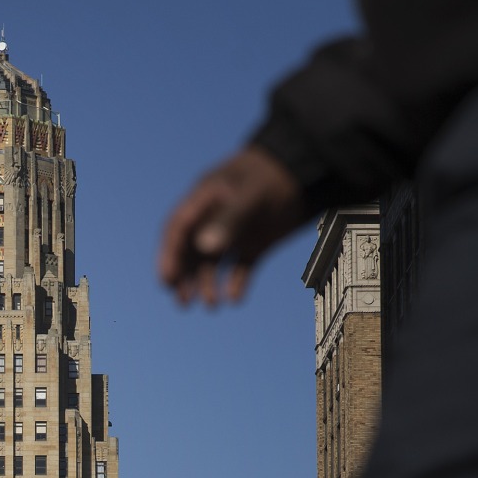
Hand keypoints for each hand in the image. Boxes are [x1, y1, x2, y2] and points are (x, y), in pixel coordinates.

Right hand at [158, 146, 307, 306]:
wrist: (309, 171)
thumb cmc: (276, 174)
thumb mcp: (251, 195)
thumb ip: (229, 220)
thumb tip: (205, 248)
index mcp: (207, 199)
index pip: (179, 228)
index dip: (170, 254)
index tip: (167, 279)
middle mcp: (216, 217)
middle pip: (192, 249)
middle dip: (185, 276)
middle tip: (182, 302)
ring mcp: (236, 230)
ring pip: (214, 261)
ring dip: (209, 283)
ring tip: (211, 306)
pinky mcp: (256, 242)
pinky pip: (241, 266)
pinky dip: (237, 282)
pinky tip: (236, 299)